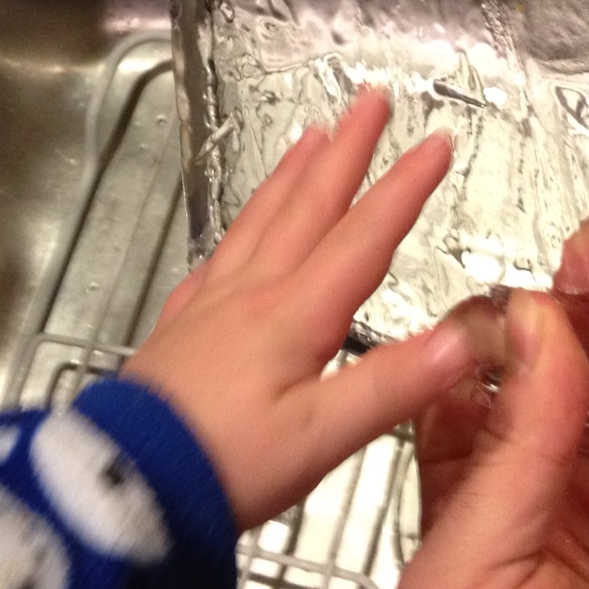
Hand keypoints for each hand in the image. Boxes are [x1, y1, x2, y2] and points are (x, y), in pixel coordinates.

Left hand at [123, 90, 472, 528]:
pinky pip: (217, 259)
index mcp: (297, 314)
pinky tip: (239, 233)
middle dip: (345, 151)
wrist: (120, 489)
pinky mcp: (178, 331)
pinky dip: (241, 228)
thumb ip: (395, 385)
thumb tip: (468, 336)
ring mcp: (210, 307)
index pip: (364, 237)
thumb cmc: (226, 466)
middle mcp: (254, 294)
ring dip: (292, 174)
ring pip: (260, 221)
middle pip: (308, 206)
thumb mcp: (322, 436)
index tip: (438, 140)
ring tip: (311, 136)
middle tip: (371, 99)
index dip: (404, 187)